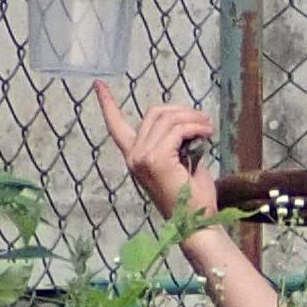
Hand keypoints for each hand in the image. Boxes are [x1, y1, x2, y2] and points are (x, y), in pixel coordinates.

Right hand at [96, 82, 218, 230]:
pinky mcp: (156, 159)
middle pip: (154, 114)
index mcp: (134, 157)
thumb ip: (173, 142)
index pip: (115, 126)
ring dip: (192, 117)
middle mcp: (133, 156)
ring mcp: (142, 157)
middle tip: (203, 122)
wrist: (197, 222)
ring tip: (208, 127)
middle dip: (182, 111)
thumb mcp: (179, 162)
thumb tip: (185, 122)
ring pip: (167, 118)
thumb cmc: (192, 196)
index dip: (107, 104)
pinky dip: (195, 127)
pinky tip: (207, 133)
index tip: (98, 85)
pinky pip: (178, 129)